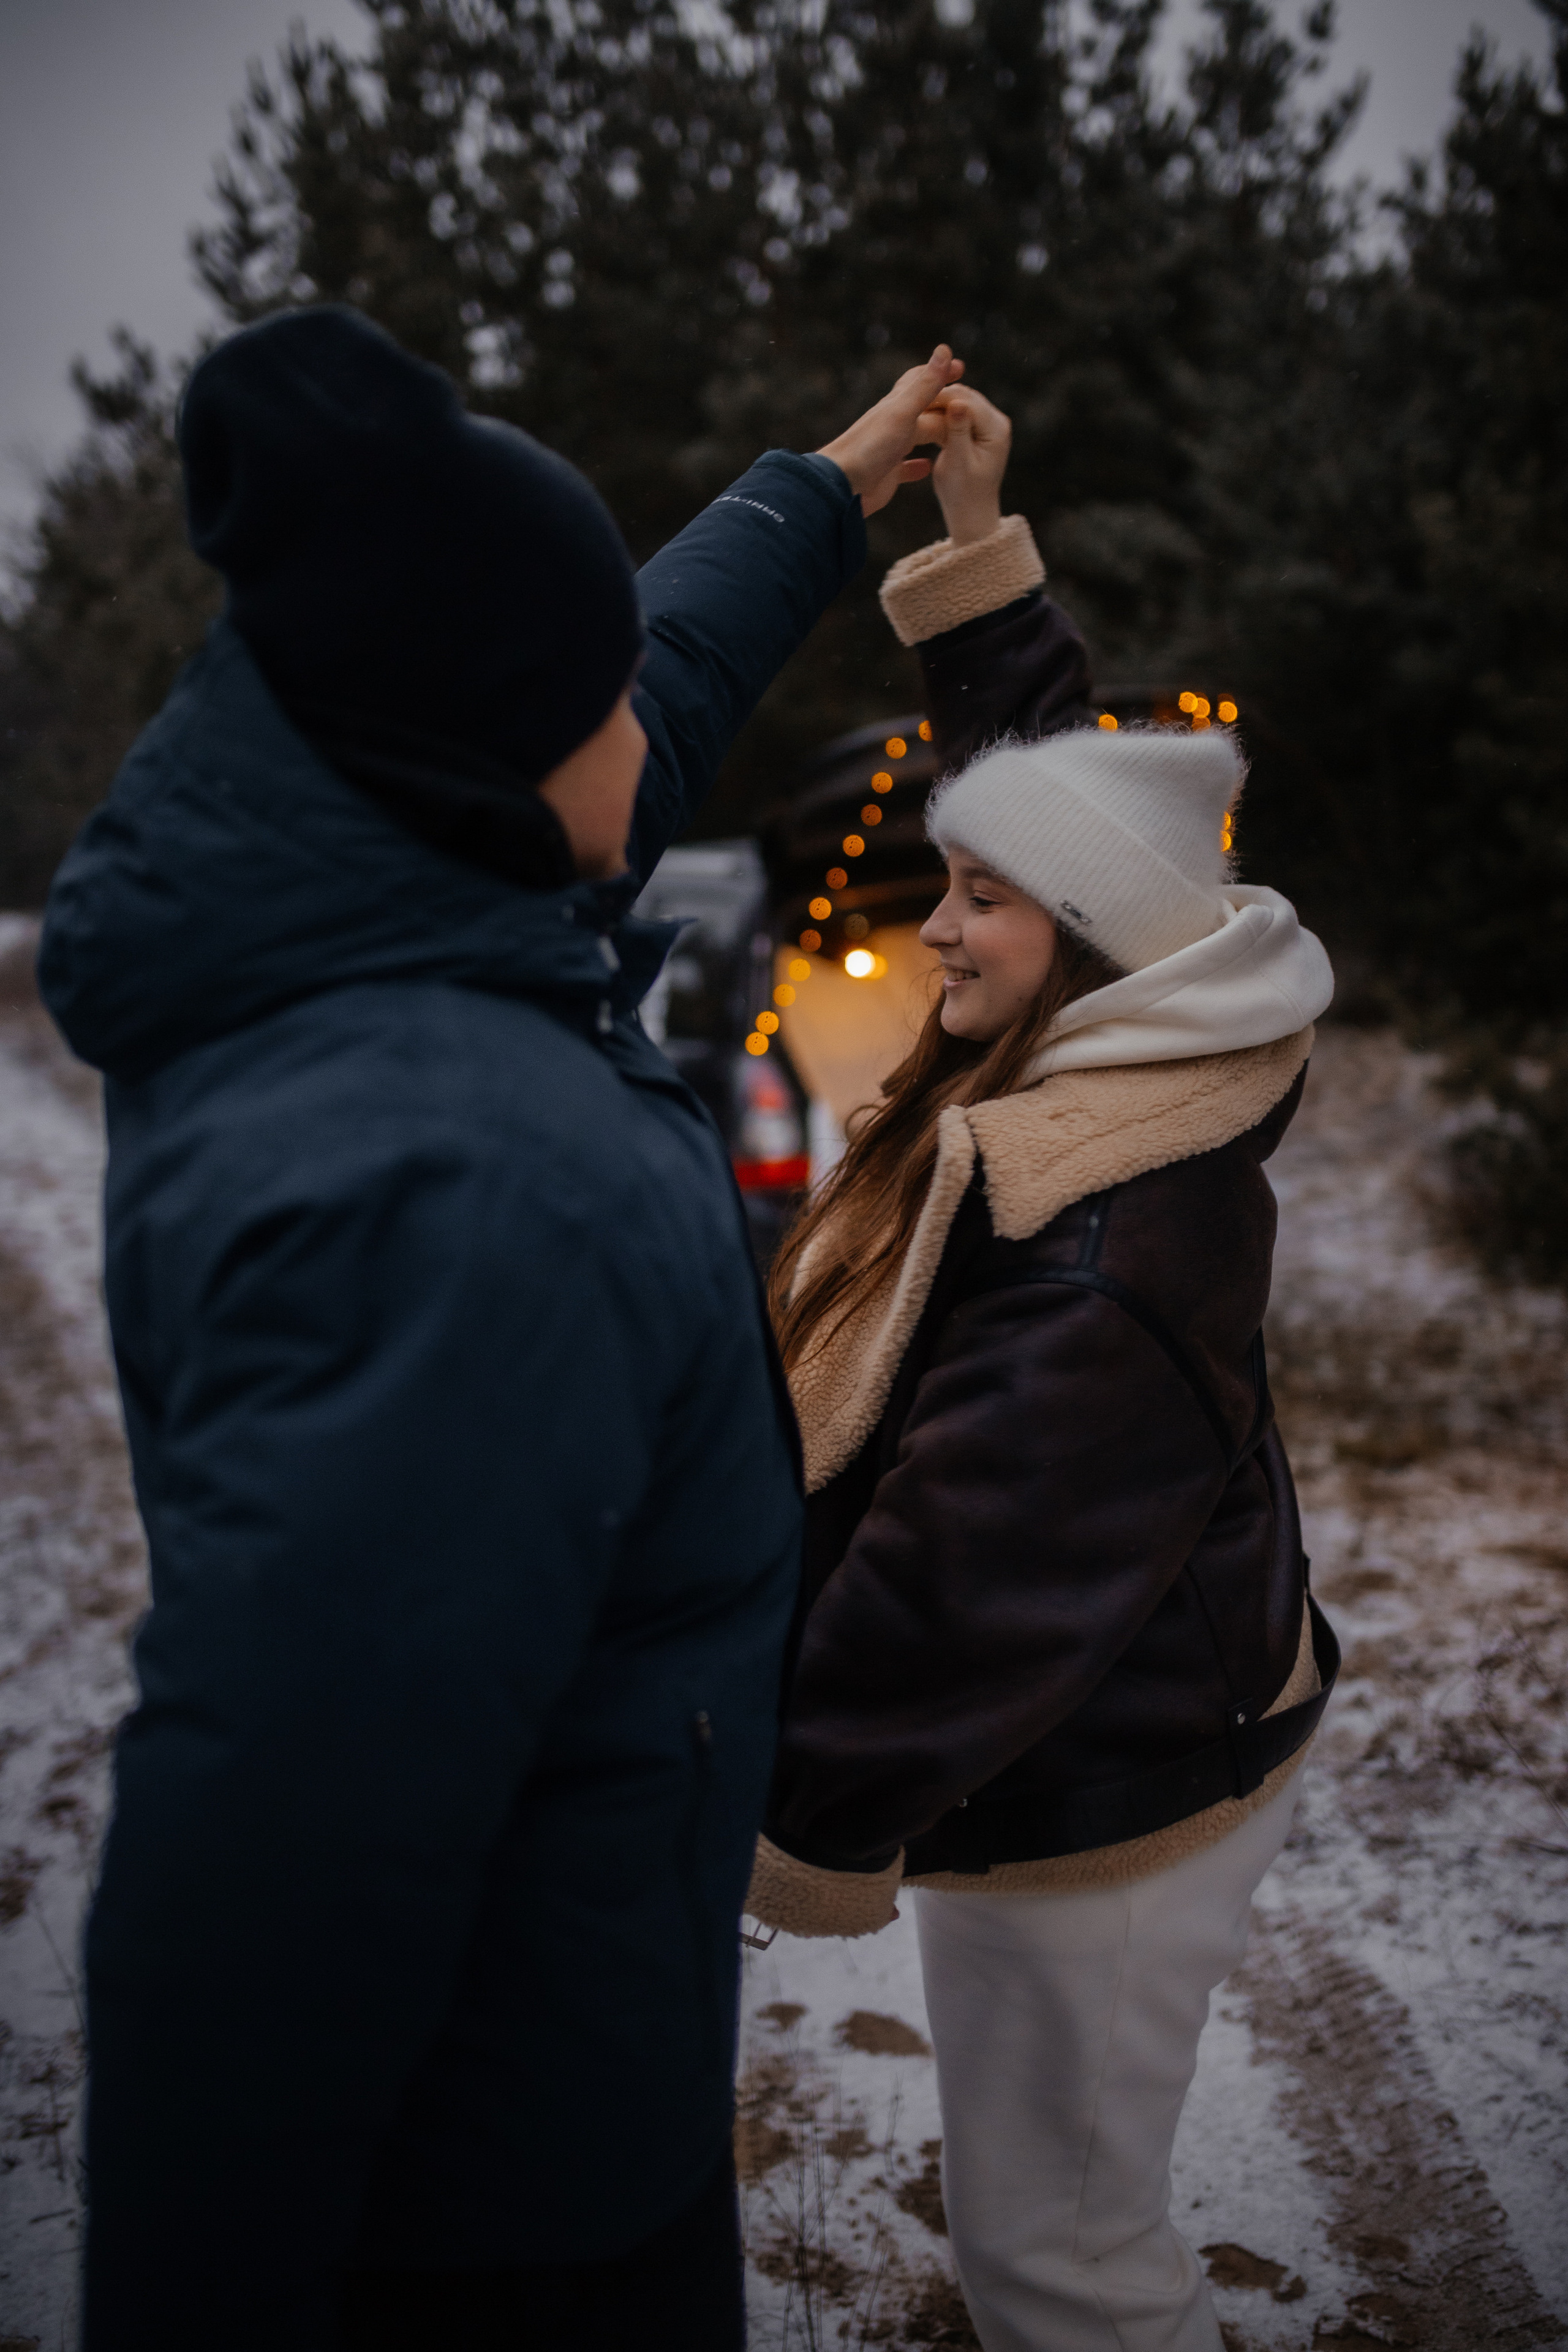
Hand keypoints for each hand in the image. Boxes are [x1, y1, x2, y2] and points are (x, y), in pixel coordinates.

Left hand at [817, 345, 965, 516]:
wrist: (841, 485)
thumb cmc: (870, 447)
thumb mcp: (902, 412)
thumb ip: (925, 385)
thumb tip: (944, 349)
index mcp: (895, 406)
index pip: (919, 380)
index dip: (939, 371)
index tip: (960, 366)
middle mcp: (892, 424)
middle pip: (921, 408)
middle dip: (942, 403)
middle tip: (966, 403)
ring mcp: (889, 449)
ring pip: (916, 436)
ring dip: (933, 431)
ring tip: (953, 432)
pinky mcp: (887, 474)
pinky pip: (905, 468)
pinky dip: (918, 466)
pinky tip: (928, 467)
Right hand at [917, 385, 1012, 546]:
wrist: (971, 511)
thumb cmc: (963, 494)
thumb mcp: (959, 463)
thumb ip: (958, 432)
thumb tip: (957, 404)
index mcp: (996, 429)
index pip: (965, 400)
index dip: (939, 397)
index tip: (912, 401)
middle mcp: (996, 421)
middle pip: (963, 396)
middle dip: (937, 397)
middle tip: (909, 402)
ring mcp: (988, 422)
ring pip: (958, 401)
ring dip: (936, 405)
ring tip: (912, 410)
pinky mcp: (976, 427)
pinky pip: (956, 412)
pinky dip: (939, 414)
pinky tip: (921, 418)